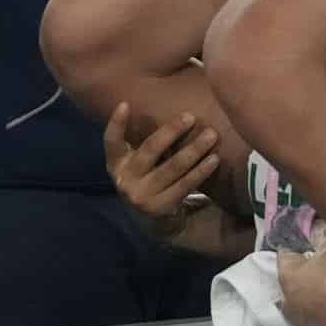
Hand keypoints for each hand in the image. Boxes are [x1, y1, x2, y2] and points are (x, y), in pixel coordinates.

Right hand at [104, 102, 221, 240]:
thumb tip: (172, 106)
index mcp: (116, 164)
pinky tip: (214, 159)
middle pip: (150, 149)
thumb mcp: (139, 162)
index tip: (125, 104)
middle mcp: (125, 180)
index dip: (116, 124)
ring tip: (211, 135)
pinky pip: (185, 185)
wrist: (152, 221)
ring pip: (172, 167)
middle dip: (171, 131)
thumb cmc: (148, 178)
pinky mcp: (160, 208)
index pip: (111, 141)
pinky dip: (201, 171)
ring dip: (194, 150)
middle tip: (191, 116)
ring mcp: (141, 196)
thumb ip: (147, 142)